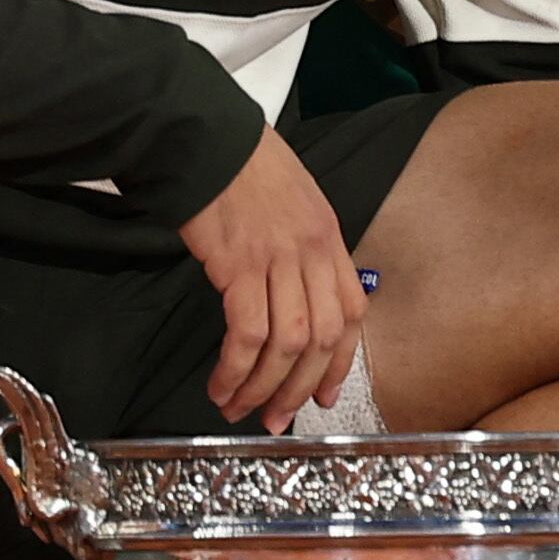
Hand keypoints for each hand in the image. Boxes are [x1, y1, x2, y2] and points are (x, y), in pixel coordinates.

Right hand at [175, 127, 362, 424]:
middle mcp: (314, 253)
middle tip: (276, 420)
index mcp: (331, 239)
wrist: (206, 140)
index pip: (352, 314)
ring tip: (239, 409)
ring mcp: (280, 260)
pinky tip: (220, 384)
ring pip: (287, 344)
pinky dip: (236, 368)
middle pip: (322, 339)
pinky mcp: (239, 266)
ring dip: (263, 387)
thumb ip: (302, 252)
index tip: (322, 395)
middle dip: (298, 389)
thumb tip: (294, 299)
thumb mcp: (294, 206)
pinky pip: (248, 334)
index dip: (340, 363)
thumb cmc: (243, 170)